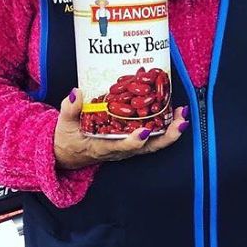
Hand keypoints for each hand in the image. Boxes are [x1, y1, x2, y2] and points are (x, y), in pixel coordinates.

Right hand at [54, 88, 188, 170]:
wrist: (68, 154)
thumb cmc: (67, 139)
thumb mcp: (63, 124)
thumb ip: (69, 109)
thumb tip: (77, 93)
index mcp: (102, 147)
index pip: (120, 147)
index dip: (134, 141)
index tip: (145, 131)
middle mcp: (119, 150)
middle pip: (148, 147)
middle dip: (168, 135)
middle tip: (181, 119)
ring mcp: (127, 147)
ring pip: (154, 144)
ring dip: (171, 130)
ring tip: (183, 114)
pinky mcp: (131, 141)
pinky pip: (152, 138)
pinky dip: (165, 127)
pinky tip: (173, 112)